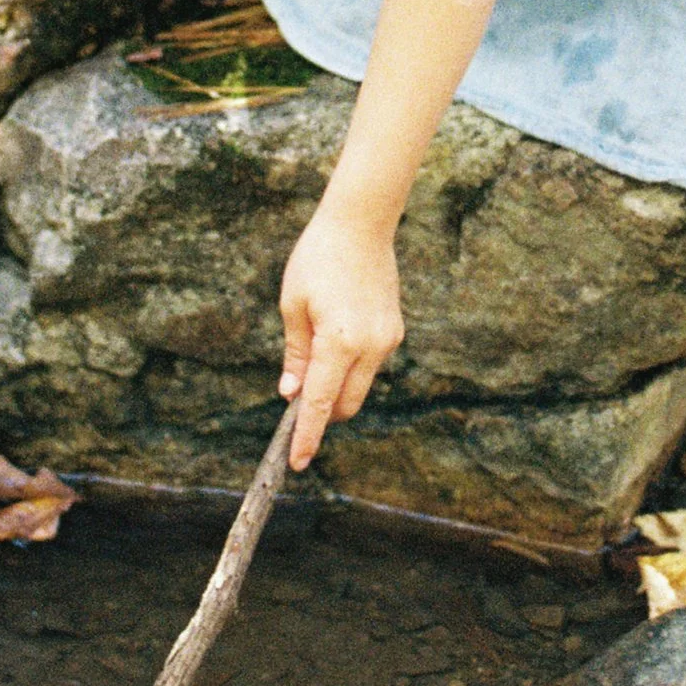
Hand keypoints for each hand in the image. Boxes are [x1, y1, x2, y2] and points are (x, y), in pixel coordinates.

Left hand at [279, 198, 401, 468]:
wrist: (361, 224)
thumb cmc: (318, 260)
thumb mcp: (294, 307)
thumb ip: (296, 356)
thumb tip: (292, 394)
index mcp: (339, 342)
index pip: (321, 403)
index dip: (307, 435)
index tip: (297, 462)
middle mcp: (370, 347)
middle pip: (346, 405)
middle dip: (322, 412)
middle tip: (295, 396)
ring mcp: (387, 340)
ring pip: (359, 385)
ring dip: (336, 385)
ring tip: (313, 348)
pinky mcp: (394, 331)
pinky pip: (368, 364)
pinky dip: (349, 366)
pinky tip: (334, 333)